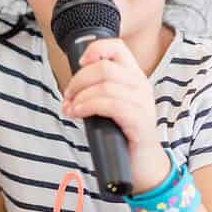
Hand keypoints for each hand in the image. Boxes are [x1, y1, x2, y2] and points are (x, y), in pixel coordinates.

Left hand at [61, 38, 170, 192]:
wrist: (144, 164)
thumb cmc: (123, 134)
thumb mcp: (113, 105)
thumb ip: (100, 90)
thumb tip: (72, 88)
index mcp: (134, 76)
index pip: (117, 47)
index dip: (95, 49)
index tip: (79, 64)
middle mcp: (141, 85)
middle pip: (104, 67)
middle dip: (78, 80)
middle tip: (67, 96)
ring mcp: (142, 102)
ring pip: (104, 85)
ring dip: (79, 96)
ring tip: (70, 109)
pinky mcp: (139, 120)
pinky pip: (110, 104)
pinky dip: (88, 107)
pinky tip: (78, 114)